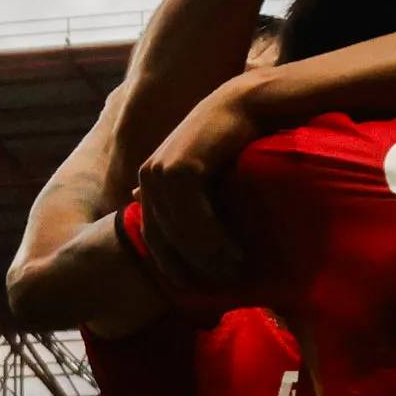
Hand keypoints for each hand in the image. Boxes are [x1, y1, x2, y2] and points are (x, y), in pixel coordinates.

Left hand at [122, 122, 257, 307]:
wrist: (247, 104)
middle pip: (161, 240)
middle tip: (220, 288)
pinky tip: (234, 255)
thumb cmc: (232, 143)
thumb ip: (185, 201)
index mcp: (150, 183)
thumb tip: (151, 215)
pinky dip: (212, 240)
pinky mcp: (181, 167)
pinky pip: (192, 217)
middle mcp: (148, 177)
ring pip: (177, 232)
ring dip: (205, 258)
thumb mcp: (205, 177)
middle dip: (189, 268)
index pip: (152, 238)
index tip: (196, 291)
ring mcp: (161, 171)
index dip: (171, 268)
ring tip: (233, 274)